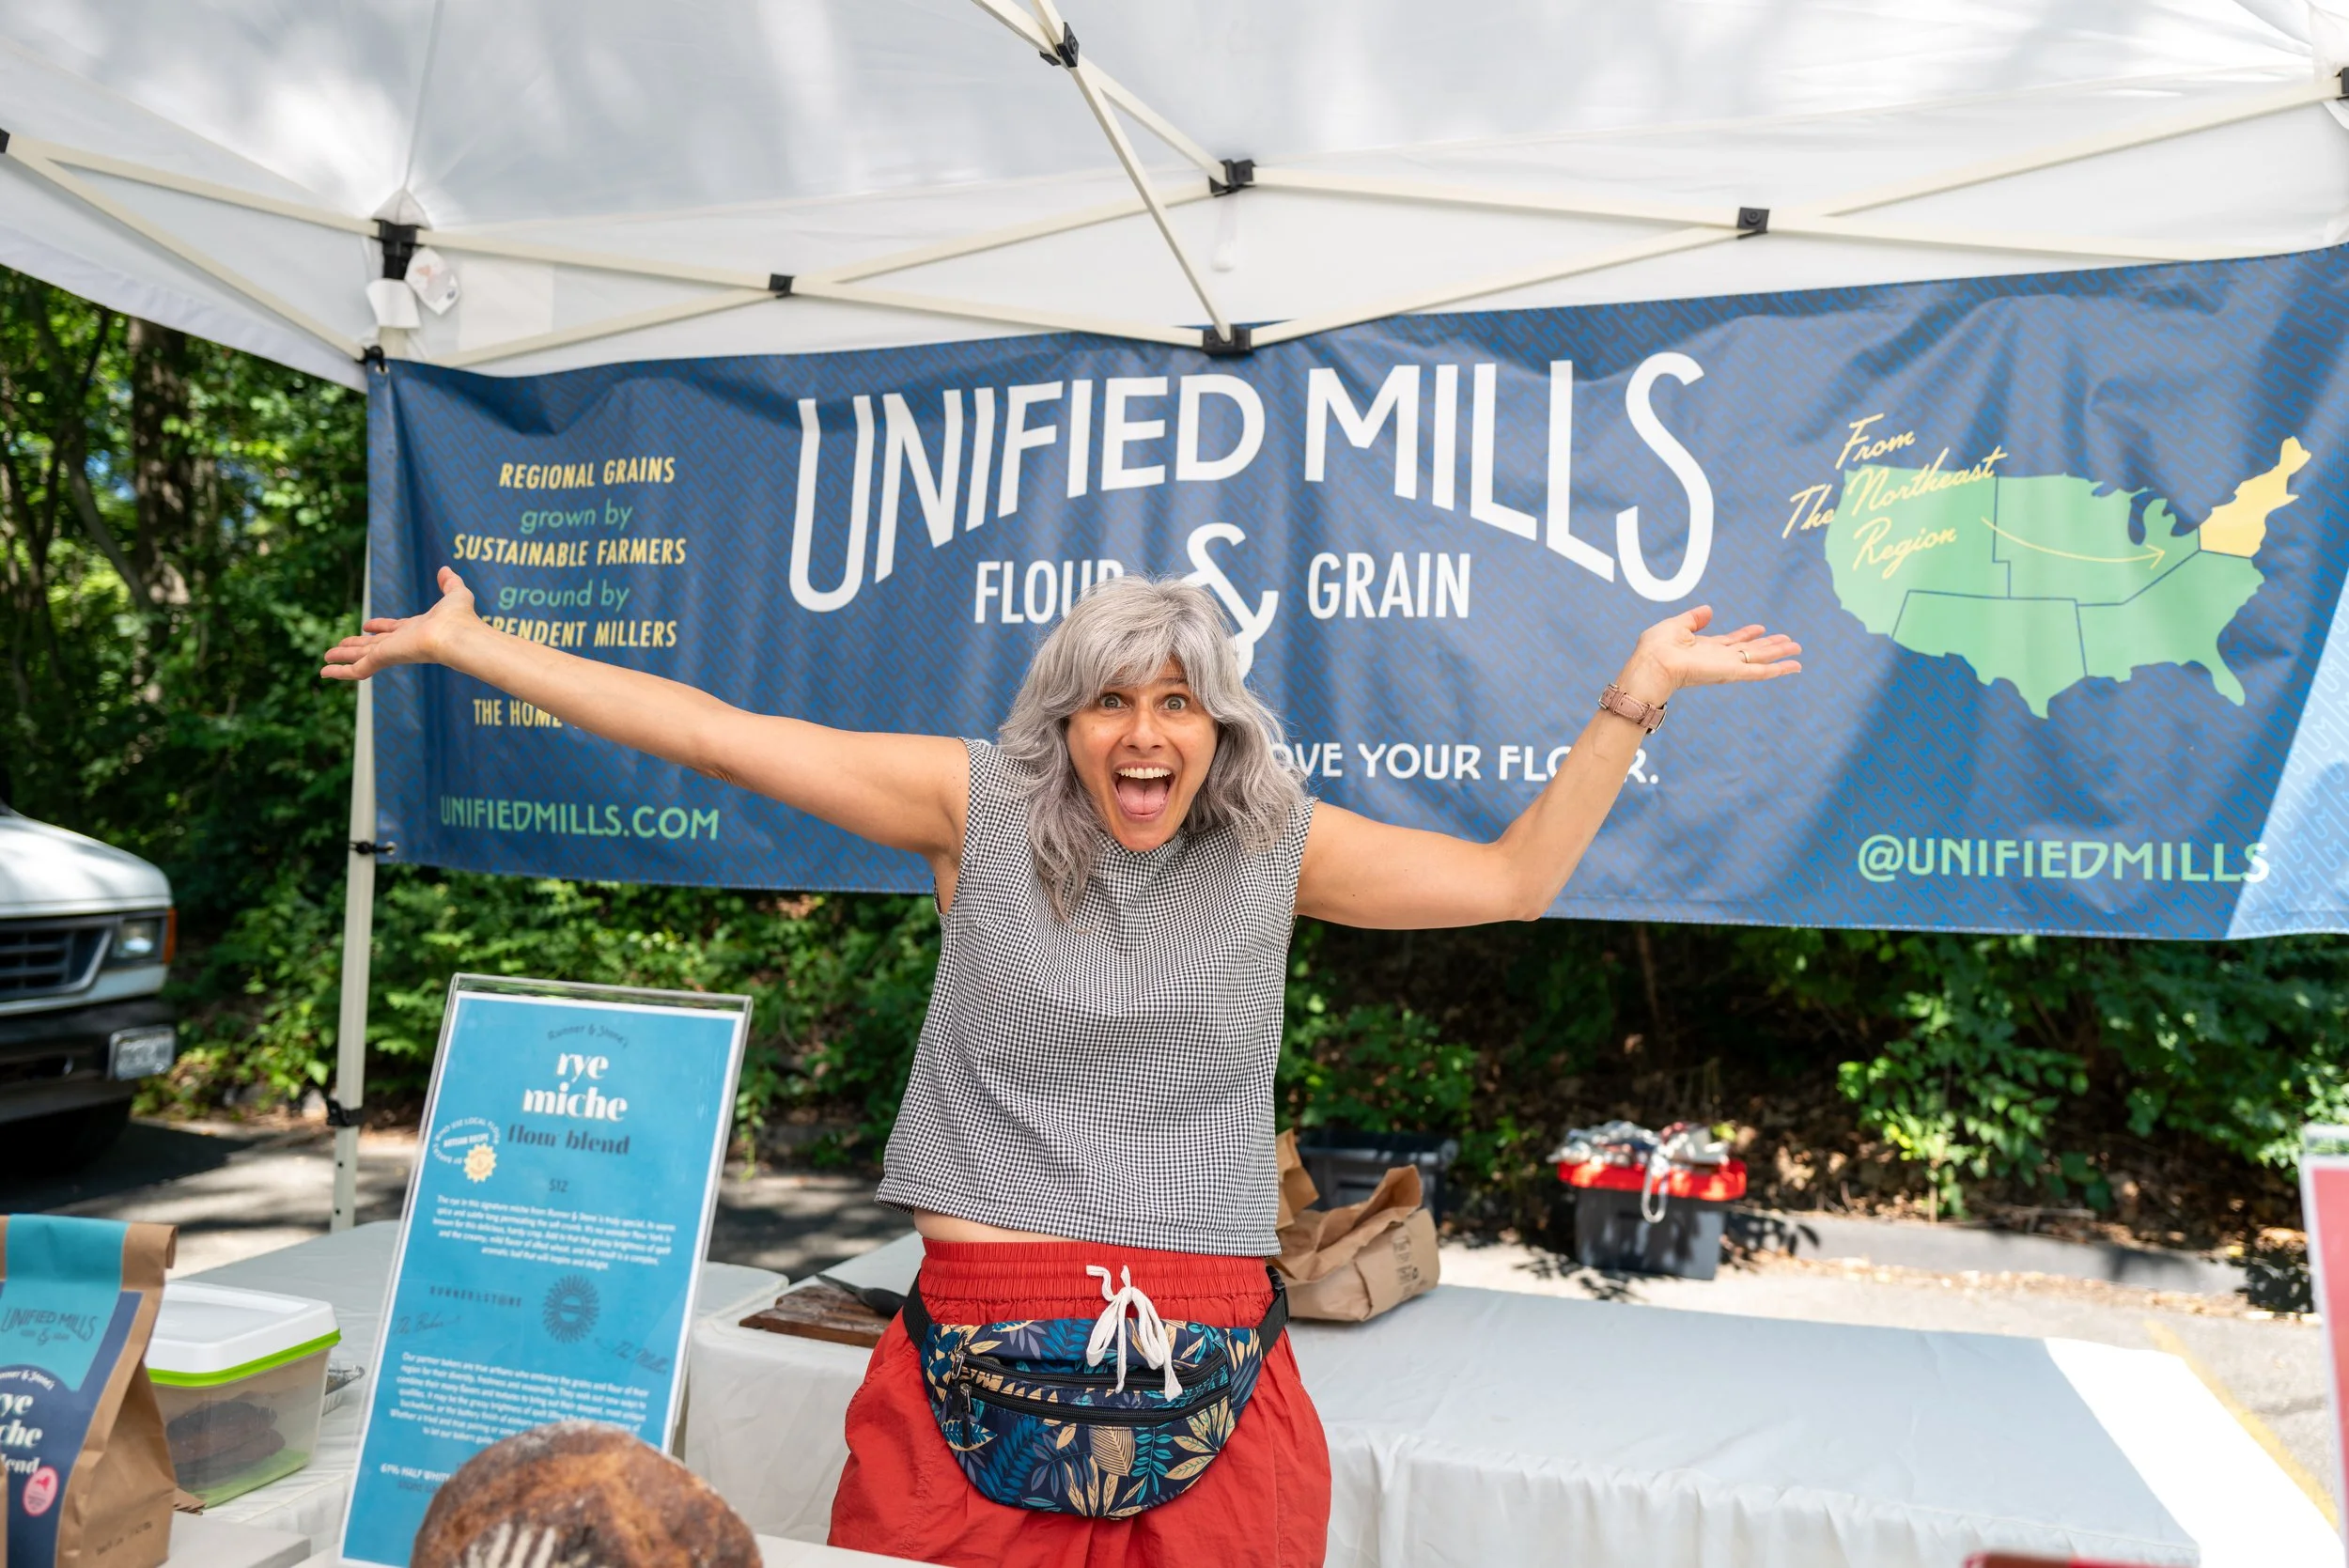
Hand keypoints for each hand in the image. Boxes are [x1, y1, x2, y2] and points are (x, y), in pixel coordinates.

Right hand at [320, 566, 481, 681]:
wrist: (456, 635)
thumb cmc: (460, 617)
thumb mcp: (455, 594)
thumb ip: (450, 583)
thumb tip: (446, 569)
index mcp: (416, 630)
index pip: (393, 630)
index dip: (380, 628)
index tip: (367, 626)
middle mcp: (401, 643)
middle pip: (373, 646)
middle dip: (357, 646)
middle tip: (341, 646)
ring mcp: (391, 653)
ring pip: (361, 657)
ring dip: (343, 657)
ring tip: (326, 658)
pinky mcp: (382, 659)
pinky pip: (357, 669)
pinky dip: (340, 672)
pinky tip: (324, 672)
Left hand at [1615, 605, 1800, 703]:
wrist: (1653, 664)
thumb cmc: (1655, 648)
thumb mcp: (1675, 626)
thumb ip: (1693, 618)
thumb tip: (1708, 610)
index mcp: (1704, 648)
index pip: (1730, 641)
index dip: (1746, 634)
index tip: (1760, 628)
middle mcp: (1718, 658)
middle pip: (1750, 651)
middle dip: (1769, 646)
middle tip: (1788, 641)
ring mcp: (1727, 666)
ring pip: (1760, 661)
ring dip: (1779, 655)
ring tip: (1797, 651)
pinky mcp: (1732, 673)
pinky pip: (1760, 672)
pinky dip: (1778, 669)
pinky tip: (1794, 667)